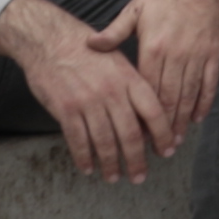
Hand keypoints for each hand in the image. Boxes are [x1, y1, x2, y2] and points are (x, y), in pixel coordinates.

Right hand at [0, 0, 171, 182]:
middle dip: (136, 160)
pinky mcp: (65, 109)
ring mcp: (88, 102)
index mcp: (129, 79)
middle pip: (130, 134)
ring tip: (114, 177)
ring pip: (104, 142)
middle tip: (139, 176)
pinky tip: (88, 168)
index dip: (163, 135)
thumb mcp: (118, 62)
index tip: (167, 151)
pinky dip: (84, 158)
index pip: (154, 112)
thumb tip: (147, 120)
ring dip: (110, 164)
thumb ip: (133, 89)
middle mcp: (112, 92)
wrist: (51, 40)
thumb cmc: (87, 52)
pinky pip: (78, 140)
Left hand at [86, 0, 218, 162]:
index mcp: (153, 46)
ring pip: (189, 94)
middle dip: (162, 126)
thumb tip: (89, 45)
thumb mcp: (135, 9)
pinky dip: (204, 102)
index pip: (146, 87)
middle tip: (157, 149)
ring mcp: (197, 55)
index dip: (141, 113)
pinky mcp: (213, 52)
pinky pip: (209, 83)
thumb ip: (114, 32)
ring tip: (175, 141)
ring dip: (182, 120)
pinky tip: (197, 119)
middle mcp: (176, 54)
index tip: (136, 133)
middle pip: (168, 97)